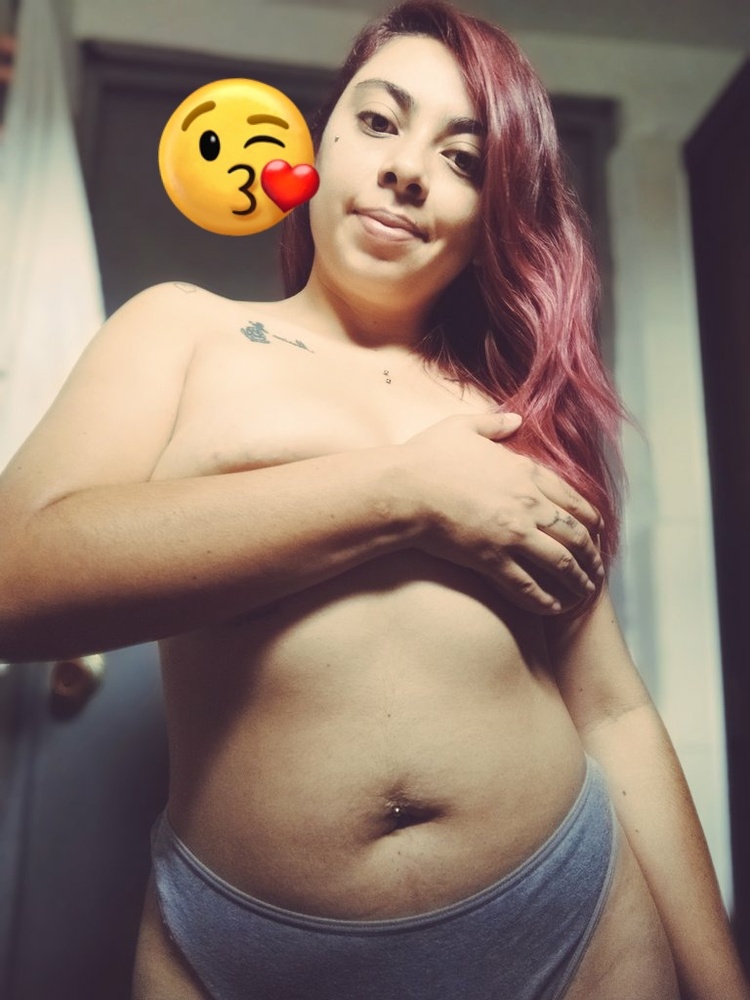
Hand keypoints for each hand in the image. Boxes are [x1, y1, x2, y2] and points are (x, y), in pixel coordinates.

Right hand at [401, 412, 603, 613]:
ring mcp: (513, 533)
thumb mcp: (464, 427)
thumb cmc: (427, 456)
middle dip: (591, 555)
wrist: (404, 488)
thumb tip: (515, 419)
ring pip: (561, 562)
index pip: (573, 499)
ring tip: (583, 594)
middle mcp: (528, 504)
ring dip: (577, 581)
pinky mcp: (493, 559)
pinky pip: (528, 585)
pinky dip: (546, 600)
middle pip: (576, 534)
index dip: (591, 519)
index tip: (598, 532)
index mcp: (526, 472)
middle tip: (597, 570)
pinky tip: (554, 609)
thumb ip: (494, 424)